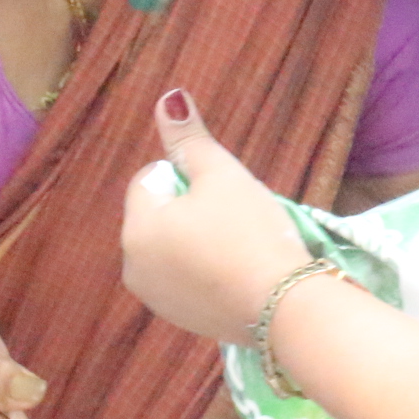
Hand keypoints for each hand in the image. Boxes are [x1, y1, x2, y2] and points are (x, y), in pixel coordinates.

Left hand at [120, 88, 310, 343]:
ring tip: (240, 245)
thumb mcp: (222, 175)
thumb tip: (168, 97)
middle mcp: (134, 268)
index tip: (222, 192)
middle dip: (190, 209)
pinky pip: (188, 278)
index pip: (150, 178)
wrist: (284, 307)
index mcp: (136, 229)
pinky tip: (239, 273)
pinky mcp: (182, 321)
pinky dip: (206, 270)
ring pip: (174, 248)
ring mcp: (156, 300)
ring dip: (198, 239)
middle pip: (159, 215)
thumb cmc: (251, 232)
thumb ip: (189, 139)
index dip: (188, 175)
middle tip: (235, 217)